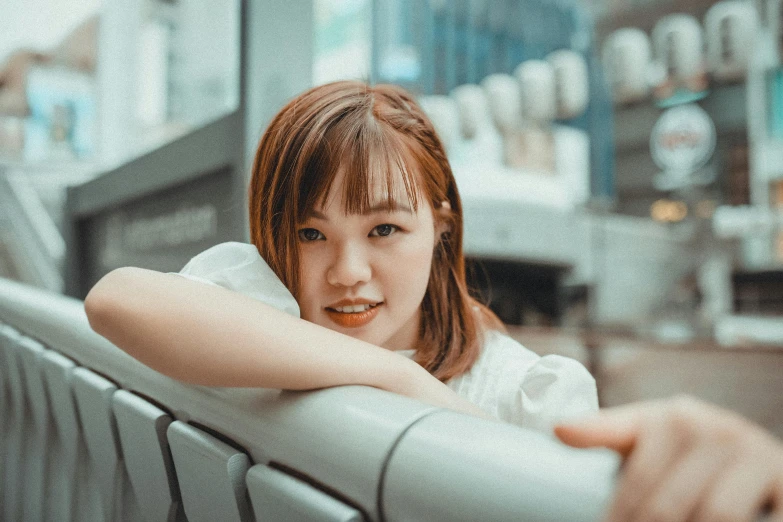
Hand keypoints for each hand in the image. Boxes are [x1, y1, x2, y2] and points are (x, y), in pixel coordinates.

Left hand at [555, 395, 782, 521]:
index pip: (633, 468)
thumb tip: (558, 429)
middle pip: (664, 505)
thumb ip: (606, 432)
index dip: (617, 512)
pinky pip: (765, 520)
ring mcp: (752, 452)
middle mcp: (712, 427)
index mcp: (670, 416)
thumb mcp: (646, 435)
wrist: (751, 452)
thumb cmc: (686, 451)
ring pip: (713, 516)